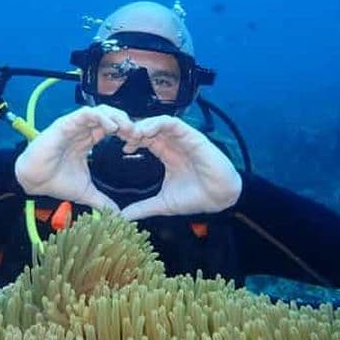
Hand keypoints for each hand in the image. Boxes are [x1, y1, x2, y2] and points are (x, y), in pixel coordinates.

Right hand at [14, 105, 135, 211]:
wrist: (34, 181)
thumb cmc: (55, 182)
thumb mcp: (86, 192)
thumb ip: (102, 201)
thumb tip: (117, 215)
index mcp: (88, 139)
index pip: (112, 128)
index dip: (127, 132)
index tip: (139, 143)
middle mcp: (82, 129)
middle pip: (110, 116)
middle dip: (126, 123)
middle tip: (139, 135)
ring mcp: (74, 125)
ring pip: (101, 110)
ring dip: (117, 117)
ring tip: (129, 129)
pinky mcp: (65, 124)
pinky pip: (86, 113)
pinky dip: (102, 117)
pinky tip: (112, 127)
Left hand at [118, 116, 242, 220]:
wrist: (219, 199)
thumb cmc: (195, 199)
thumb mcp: (163, 204)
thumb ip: (143, 208)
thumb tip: (122, 217)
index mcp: (166, 154)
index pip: (145, 140)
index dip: (132, 140)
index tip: (122, 148)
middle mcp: (174, 144)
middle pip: (150, 128)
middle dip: (134, 130)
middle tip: (120, 136)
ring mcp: (183, 139)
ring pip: (159, 122)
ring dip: (143, 125)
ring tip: (132, 134)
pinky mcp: (192, 136)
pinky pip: (172, 123)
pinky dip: (157, 123)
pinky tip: (145, 132)